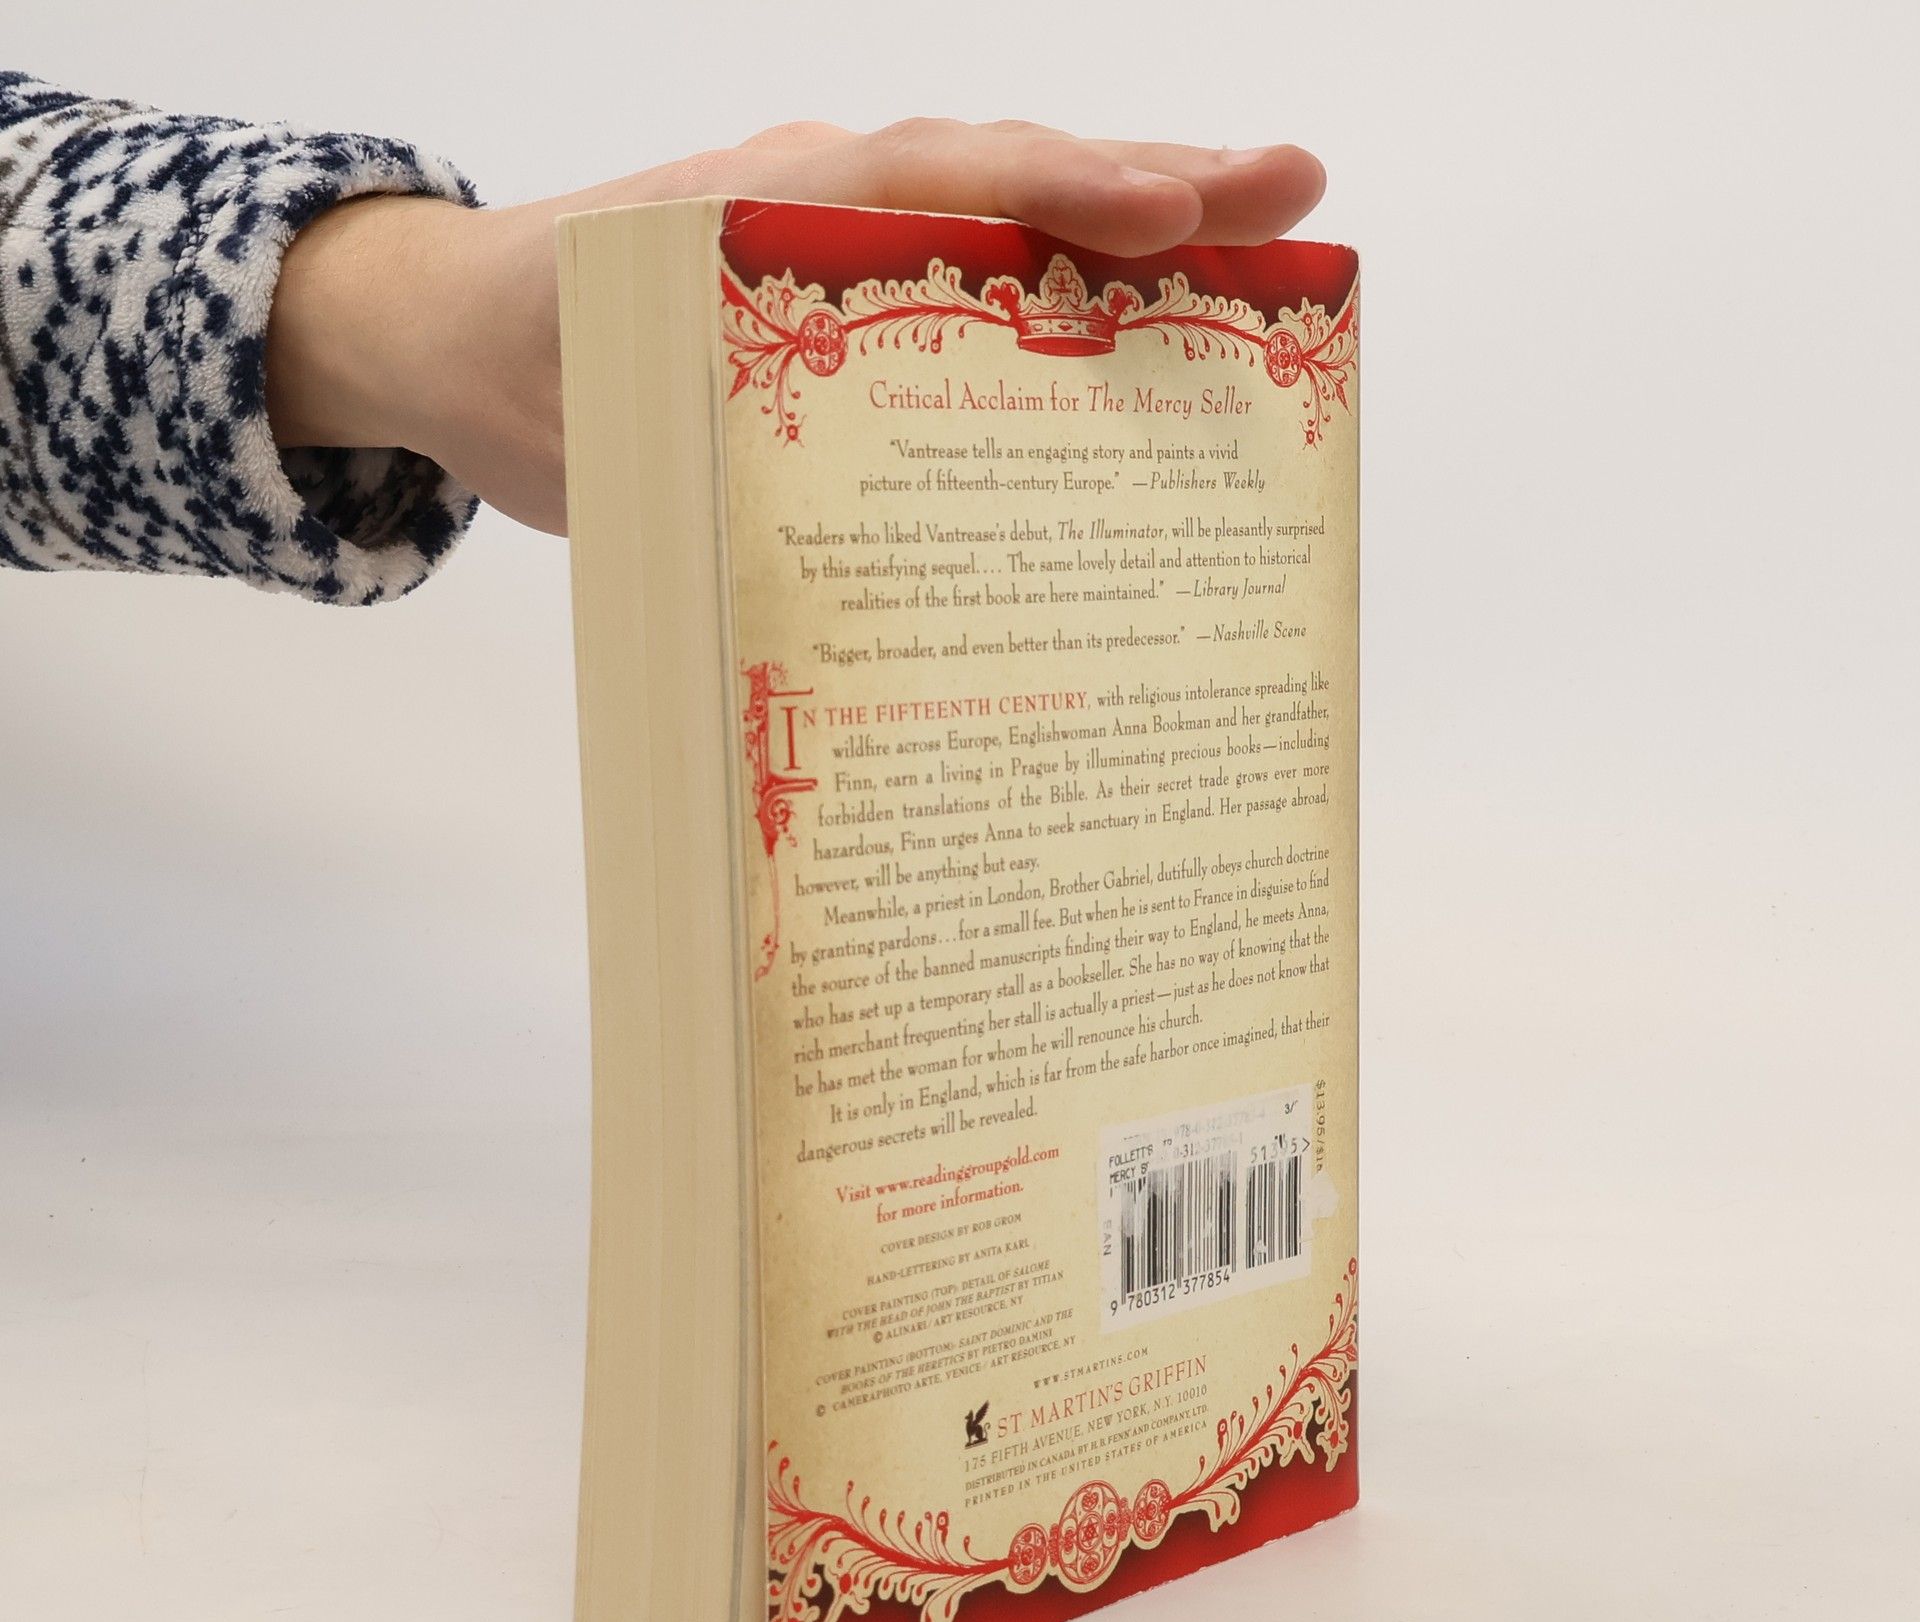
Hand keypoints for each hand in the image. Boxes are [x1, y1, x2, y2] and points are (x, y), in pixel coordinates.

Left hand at [266, 120, 1326, 536]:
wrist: (464, 336)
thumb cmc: (521, 366)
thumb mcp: (585, 419)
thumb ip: (683, 446)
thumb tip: (819, 514)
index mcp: (761, 201)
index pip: (933, 177)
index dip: (1054, 193)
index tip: (1165, 215)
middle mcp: (826, 197)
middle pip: (1010, 173)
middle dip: (1155, 183)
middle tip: (1295, 190)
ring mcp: (852, 237)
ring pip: (1014, 215)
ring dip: (1142, 227)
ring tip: (1274, 234)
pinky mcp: (861, 294)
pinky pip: (984, 277)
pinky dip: (1077, 288)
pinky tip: (1161, 323)